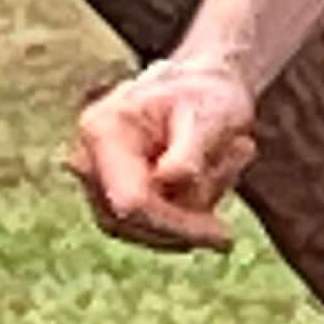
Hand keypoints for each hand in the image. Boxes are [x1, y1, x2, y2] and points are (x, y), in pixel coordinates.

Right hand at [67, 57, 258, 250]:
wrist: (202, 87)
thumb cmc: (208, 95)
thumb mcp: (210, 114)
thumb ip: (189, 149)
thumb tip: (168, 178)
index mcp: (103, 130)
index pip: (132, 201)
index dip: (176, 225)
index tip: (224, 236)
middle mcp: (88, 159)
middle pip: (134, 223)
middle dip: (190, 216)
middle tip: (235, 168)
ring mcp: (96, 183)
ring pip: (146, 232)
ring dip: (196, 209)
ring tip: (227, 157)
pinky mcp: (111, 200)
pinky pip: (153, 230)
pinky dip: (189, 212)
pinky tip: (214, 173)